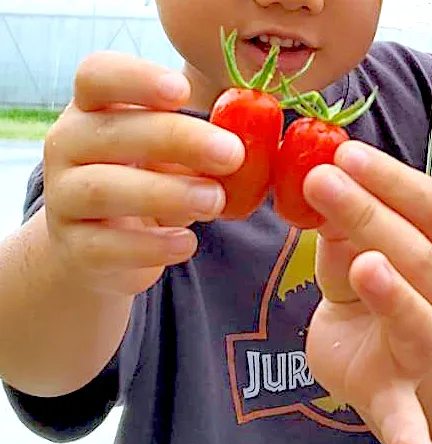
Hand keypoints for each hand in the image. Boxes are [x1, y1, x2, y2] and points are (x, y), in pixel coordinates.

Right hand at [43, 51, 244, 295]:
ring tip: (214, 201)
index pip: (97, 76)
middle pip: (112, 131)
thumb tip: (238, 150)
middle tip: (232, 155)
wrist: (101, 248)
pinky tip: (187, 243)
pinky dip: (152, 246)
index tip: (182, 91)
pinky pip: (108, 245)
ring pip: (104, 188)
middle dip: (177, 140)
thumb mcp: (167, 160)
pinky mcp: (74, 247)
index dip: (137, 79)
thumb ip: (194, 150)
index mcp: (92, 111)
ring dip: (167, 193)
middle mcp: (67, 147)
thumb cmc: (144, 189)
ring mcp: (63, 198)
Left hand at [304, 141, 431, 443]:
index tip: (344, 155)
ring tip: (363, 267)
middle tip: (322, 183)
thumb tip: (323, 180)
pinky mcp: (399, 394)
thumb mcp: (353, 245)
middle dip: (372, 217)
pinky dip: (413, 435)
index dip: (393, 180)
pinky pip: (410, 418)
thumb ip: (344, 221)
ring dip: (395, 294)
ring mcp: (429, 348)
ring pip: (420, 320)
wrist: (368, 350)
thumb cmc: (365, 285)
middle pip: (420, 257)